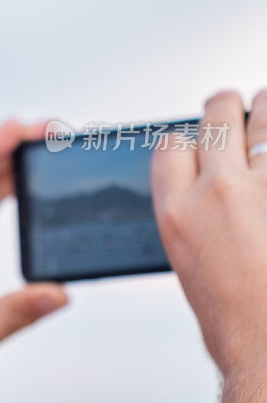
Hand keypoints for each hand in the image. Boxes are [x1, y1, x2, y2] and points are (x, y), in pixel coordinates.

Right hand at [152, 90, 266, 401]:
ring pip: (264, 117)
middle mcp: (218, 190)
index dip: (186, 139)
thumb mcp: (187, 259)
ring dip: (265, 110)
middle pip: (217, 116)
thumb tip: (202, 190)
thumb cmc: (235, 320)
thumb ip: (191, 213)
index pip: (171, 143)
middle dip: (226, 108)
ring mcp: (265, 188)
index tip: (195, 143)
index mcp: (176, 209)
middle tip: (234, 109)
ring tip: (266, 108)